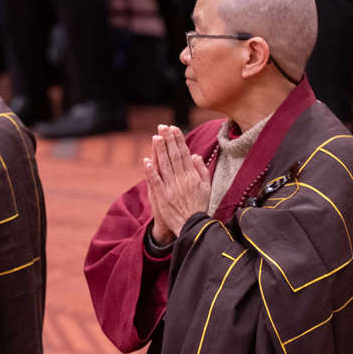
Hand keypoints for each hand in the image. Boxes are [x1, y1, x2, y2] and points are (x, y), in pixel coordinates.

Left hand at [142, 124, 211, 244]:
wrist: (192, 227)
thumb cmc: (199, 206)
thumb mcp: (206, 188)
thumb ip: (201, 171)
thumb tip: (195, 155)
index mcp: (192, 177)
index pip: (184, 154)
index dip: (178, 140)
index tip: (174, 128)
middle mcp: (182, 180)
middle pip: (174, 157)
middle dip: (168, 140)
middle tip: (163, 127)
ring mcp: (172, 188)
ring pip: (165, 166)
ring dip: (160, 151)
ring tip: (156, 137)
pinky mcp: (163, 197)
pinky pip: (156, 182)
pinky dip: (151, 171)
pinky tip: (146, 161)